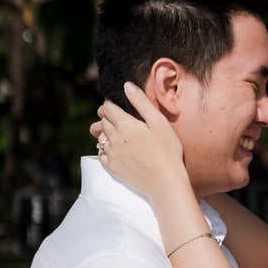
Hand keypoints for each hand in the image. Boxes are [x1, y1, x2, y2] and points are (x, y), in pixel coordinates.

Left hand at [91, 82, 187, 198]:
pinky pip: (101, 154)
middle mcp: (114, 137)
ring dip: (105, 133)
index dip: (110, 104)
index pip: (107, 107)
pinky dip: (105, 149)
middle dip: (108, 117)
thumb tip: (127, 85)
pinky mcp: (112, 167)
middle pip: (102, 121)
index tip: (117, 106)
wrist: (165, 181)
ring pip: (100, 137)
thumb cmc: (167, 150)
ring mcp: (111, 154)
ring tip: (118, 135)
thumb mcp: (159, 122)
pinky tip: (117, 150)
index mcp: (125, 124)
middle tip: (120, 120)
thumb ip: (141, 102)